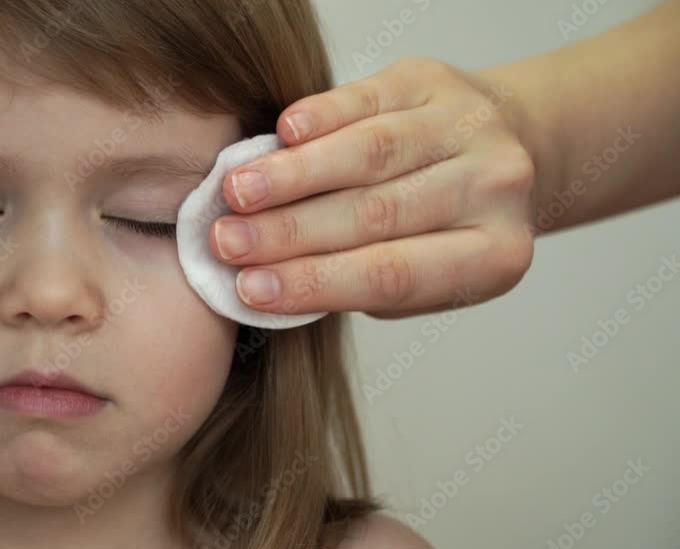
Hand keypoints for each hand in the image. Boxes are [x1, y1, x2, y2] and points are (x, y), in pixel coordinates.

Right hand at [209, 58, 537, 318]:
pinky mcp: (435, 80)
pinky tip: (280, 134)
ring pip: (369, 153)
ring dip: (293, 175)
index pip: (391, 275)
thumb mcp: (419, 281)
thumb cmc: (443, 231)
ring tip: (236, 192)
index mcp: (495, 256)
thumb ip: (356, 284)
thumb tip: (265, 280)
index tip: (251, 289)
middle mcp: (495, 188)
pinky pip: (367, 99)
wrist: (500, 148)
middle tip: (227, 242)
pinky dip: (320, 117)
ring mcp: (469, 127)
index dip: (315, 281)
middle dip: (290, 231)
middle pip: (375, 214)